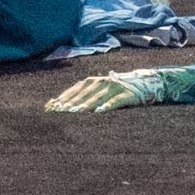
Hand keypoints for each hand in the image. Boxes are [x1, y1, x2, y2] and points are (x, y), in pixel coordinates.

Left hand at [45, 70, 171, 112]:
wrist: (143, 83)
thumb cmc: (115, 91)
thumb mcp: (98, 91)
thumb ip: (81, 96)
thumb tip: (56, 105)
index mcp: (92, 81)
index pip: (74, 90)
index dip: (63, 98)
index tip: (50, 108)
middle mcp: (101, 81)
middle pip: (83, 94)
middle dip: (70, 103)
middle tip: (59, 112)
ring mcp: (114, 87)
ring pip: (96, 97)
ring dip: (84, 105)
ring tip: (74, 113)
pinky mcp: (126, 95)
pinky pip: (115, 101)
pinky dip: (107, 106)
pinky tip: (99, 112)